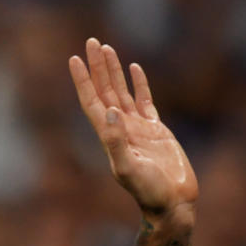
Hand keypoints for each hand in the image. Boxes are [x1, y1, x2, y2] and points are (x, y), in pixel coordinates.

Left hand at [69, 39, 197, 223]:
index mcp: (108, 135)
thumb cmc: (149, 191)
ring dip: (113, 70)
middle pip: (104, 90)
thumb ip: (117, 141)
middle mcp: (119, 128)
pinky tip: (134, 68)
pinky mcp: (156, 130)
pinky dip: (139, 84)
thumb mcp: (129, 167)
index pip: (91, 101)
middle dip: (96, 67)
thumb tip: (109, 111)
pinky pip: (145, 101)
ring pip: (121, 91)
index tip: (74, 59)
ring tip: (106, 48)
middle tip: (91, 42)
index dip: (82, 80)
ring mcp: (137, 128)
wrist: (172, 203)